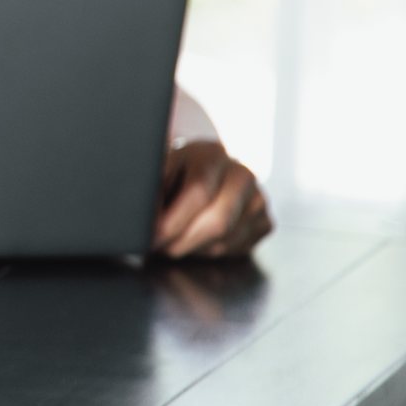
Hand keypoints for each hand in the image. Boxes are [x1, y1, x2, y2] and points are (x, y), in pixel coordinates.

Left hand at [153, 140, 270, 258]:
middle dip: (181, 243)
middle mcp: (242, 175)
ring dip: (191, 249)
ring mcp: (258, 200)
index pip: (198, 193)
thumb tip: (140, 219)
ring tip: (171, 240)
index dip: (172, 221)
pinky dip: (208, 251)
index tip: (151, 236)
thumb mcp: (159, 169)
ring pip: (223, 241)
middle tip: (157, 248)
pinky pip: (234, 249)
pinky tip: (195, 238)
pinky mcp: (265, 223)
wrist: (206, 170)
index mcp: (212, 154)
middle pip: (217, 223)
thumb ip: (150, 189)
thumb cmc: (176, 171)